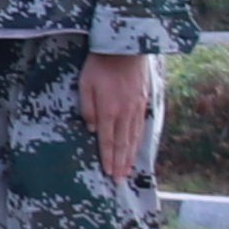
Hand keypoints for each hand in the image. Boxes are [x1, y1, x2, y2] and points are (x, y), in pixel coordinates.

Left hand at [82, 49, 160, 183]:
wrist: (126, 47)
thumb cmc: (100, 64)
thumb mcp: (85, 84)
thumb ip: (88, 108)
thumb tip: (93, 130)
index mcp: (109, 111)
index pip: (108, 141)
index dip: (108, 158)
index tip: (108, 173)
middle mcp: (125, 113)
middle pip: (122, 144)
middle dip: (120, 164)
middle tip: (119, 181)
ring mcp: (136, 108)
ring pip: (133, 138)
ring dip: (130, 156)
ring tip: (128, 171)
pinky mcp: (143, 101)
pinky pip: (141, 127)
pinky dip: (139, 141)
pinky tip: (137, 148)